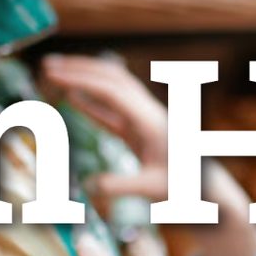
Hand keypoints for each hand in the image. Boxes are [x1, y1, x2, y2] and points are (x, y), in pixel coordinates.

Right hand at [41, 54, 255, 255]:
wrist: (207, 190)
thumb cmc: (186, 190)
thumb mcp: (153, 189)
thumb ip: (121, 186)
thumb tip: (88, 186)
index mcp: (150, 120)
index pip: (111, 90)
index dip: (80, 80)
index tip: (53, 76)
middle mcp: (148, 113)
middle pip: (112, 78)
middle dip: (79, 68)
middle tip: (47, 66)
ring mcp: (145, 119)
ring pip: (113, 88)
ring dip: (85, 79)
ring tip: (55, 75)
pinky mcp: (141, 130)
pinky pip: (113, 110)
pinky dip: (91, 102)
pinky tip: (71, 99)